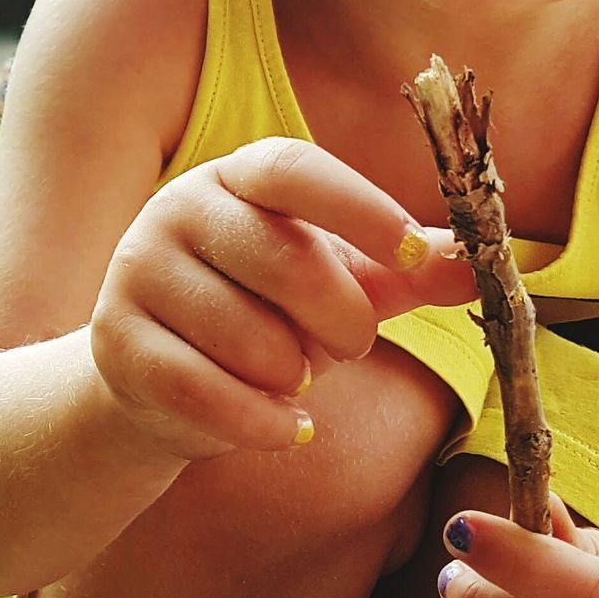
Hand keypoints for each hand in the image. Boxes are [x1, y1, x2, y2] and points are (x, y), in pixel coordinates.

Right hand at [90, 136, 475, 460]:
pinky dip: (263, 422)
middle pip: (282, 259)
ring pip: (246, 335)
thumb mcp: (341, 283)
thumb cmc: (264, 314)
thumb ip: (406, 270)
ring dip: (295, 375)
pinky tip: (289, 428)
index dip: (359, 207)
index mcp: (237, 175)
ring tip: (296, 377)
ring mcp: (137, 272)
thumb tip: (484, 264)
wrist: (156, 378)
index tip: (414, 250)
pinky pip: (204, 391)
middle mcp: (179, 208)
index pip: (296, 169)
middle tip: (354, 345)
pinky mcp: (115, 343)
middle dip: (340, 319)